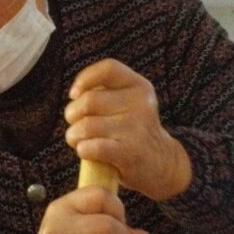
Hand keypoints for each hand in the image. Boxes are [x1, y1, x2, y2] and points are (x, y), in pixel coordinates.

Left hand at [64, 59, 191, 201]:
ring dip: (74, 136)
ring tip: (80, 142)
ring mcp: (137, 128)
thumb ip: (105, 92)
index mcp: (140, 87)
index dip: (85, 79)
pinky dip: (82, 150)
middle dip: (72, 115)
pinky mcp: (129, 153)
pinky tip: (87, 152)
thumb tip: (76, 94)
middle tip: (77, 127)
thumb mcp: (129, 104)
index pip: (109, 68)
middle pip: (88, 100)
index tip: (74, 94)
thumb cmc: (131, 132)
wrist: (161, 164)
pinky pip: (92, 146)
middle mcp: (141, 104)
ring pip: (86, 126)